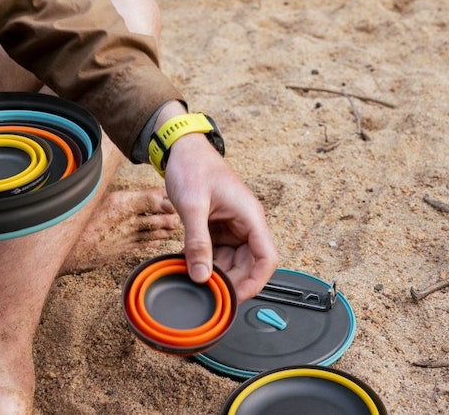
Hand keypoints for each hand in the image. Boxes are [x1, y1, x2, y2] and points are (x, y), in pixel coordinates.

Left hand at [163, 134, 277, 299]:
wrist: (182, 149)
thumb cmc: (193, 167)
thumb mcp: (193, 206)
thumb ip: (197, 242)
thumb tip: (201, 276)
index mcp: (250, 216)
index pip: (267, 258)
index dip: (255, 282)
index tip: (236, 298)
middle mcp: (246, 224)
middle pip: (249, 265)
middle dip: (230, 281)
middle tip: (207, 292)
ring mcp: (233, 227)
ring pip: (233, 262)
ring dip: (216, 273)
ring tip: (194, 277)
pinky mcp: (220, 228)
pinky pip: (219, 253)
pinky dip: (206, 262)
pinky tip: (189, 265)